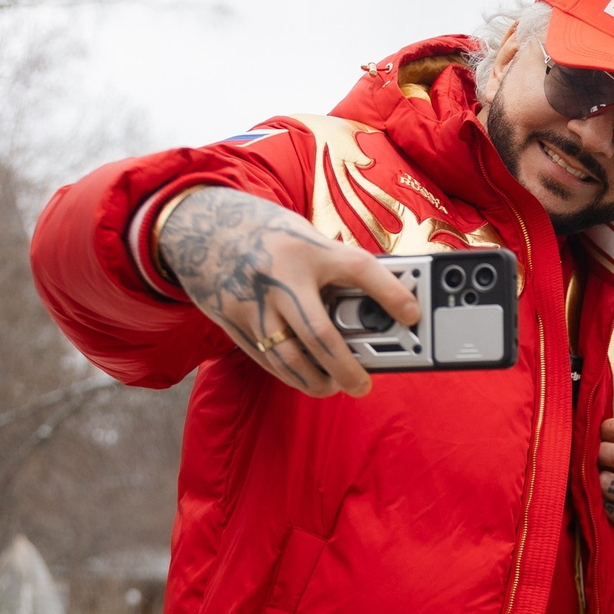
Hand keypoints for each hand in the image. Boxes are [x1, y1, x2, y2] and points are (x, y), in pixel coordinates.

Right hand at [156, 187, 419, 398]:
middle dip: (346, 368)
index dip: (390, 292)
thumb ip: (334, 268)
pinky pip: (265, 358)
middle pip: (320, 334)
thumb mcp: (306, 238)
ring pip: (288, 357)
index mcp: (307, 248)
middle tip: (363, 383)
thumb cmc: (268, 234)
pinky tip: (305, 377)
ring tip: (333, 386)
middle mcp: (281, 276)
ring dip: (316, 380)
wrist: (200, 226)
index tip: (412, 315)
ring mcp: (253, 301)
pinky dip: (289, 373)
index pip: (359, 269)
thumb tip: (375, 305)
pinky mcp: (233, 320)